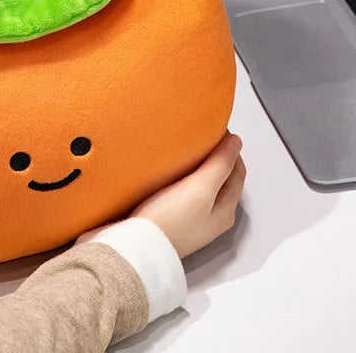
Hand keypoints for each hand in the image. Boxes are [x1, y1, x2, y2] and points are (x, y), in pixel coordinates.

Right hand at [131, 132, 245, 258]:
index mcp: (226, 210)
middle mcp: (213, 217)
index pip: (237, 172)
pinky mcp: (173, 220)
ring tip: (183, 149)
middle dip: (214, 157)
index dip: (229, 149)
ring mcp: (192, 220)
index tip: (213, 128)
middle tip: (198, 136)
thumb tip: (237, 141)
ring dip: (197, 167)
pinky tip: (168, 171)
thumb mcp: (200, 188)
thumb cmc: (170, 218)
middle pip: (221, 180)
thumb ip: (220, 164)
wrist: (136, 247)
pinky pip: (184, 193)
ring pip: (203, 186)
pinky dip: (182, 178)